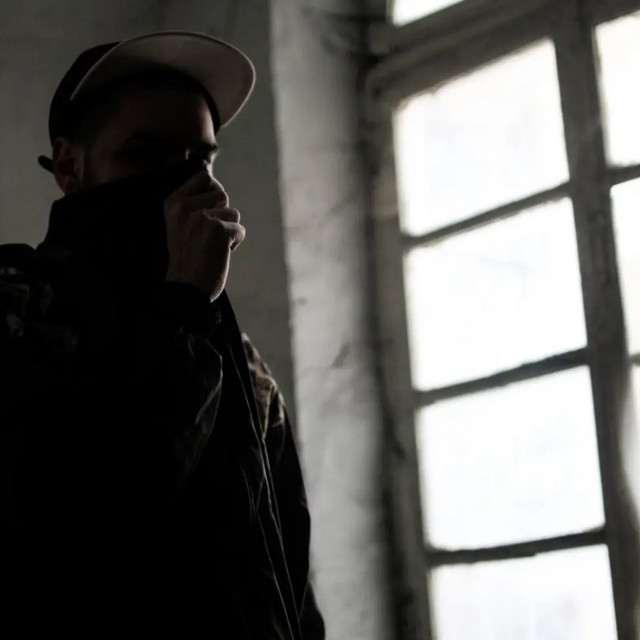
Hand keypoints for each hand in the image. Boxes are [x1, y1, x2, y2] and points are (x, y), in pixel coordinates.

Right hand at [163, 171, 245, 300]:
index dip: (212, 192)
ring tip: (211, 247)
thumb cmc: (186, 259)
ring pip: (233, 214)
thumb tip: (217, 185)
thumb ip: (194, 204)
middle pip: (222, 195)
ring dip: (228, 231)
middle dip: (222, 215)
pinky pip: (240, 231)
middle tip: (206, 237)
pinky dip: (234, 244)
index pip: (204, 177)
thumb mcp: (180, 225)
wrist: (185, 288)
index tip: (208, 211)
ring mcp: (203, 218)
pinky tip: (218, 255)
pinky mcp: (220, 231)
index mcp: (174, 202)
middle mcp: (186, 206)